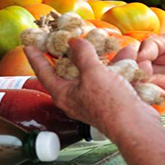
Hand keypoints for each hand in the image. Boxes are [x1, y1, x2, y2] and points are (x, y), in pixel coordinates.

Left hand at [24, 38, 160, 139]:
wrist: (135, 126)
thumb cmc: (109, 103)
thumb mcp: (93, 73)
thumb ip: (82, 55)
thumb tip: (74, 42)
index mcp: (62, 93)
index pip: (43, 72)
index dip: (35, 57)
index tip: (28, 45)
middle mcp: (73, 97)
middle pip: (65, 70)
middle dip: (68, 53)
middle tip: (63, 38)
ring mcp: (91, 98)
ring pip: (90, 72)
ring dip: (96, 56)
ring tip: (99, 40)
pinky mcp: (108, 98)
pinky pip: (108, 76)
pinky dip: (116, 64)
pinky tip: (126, 52)